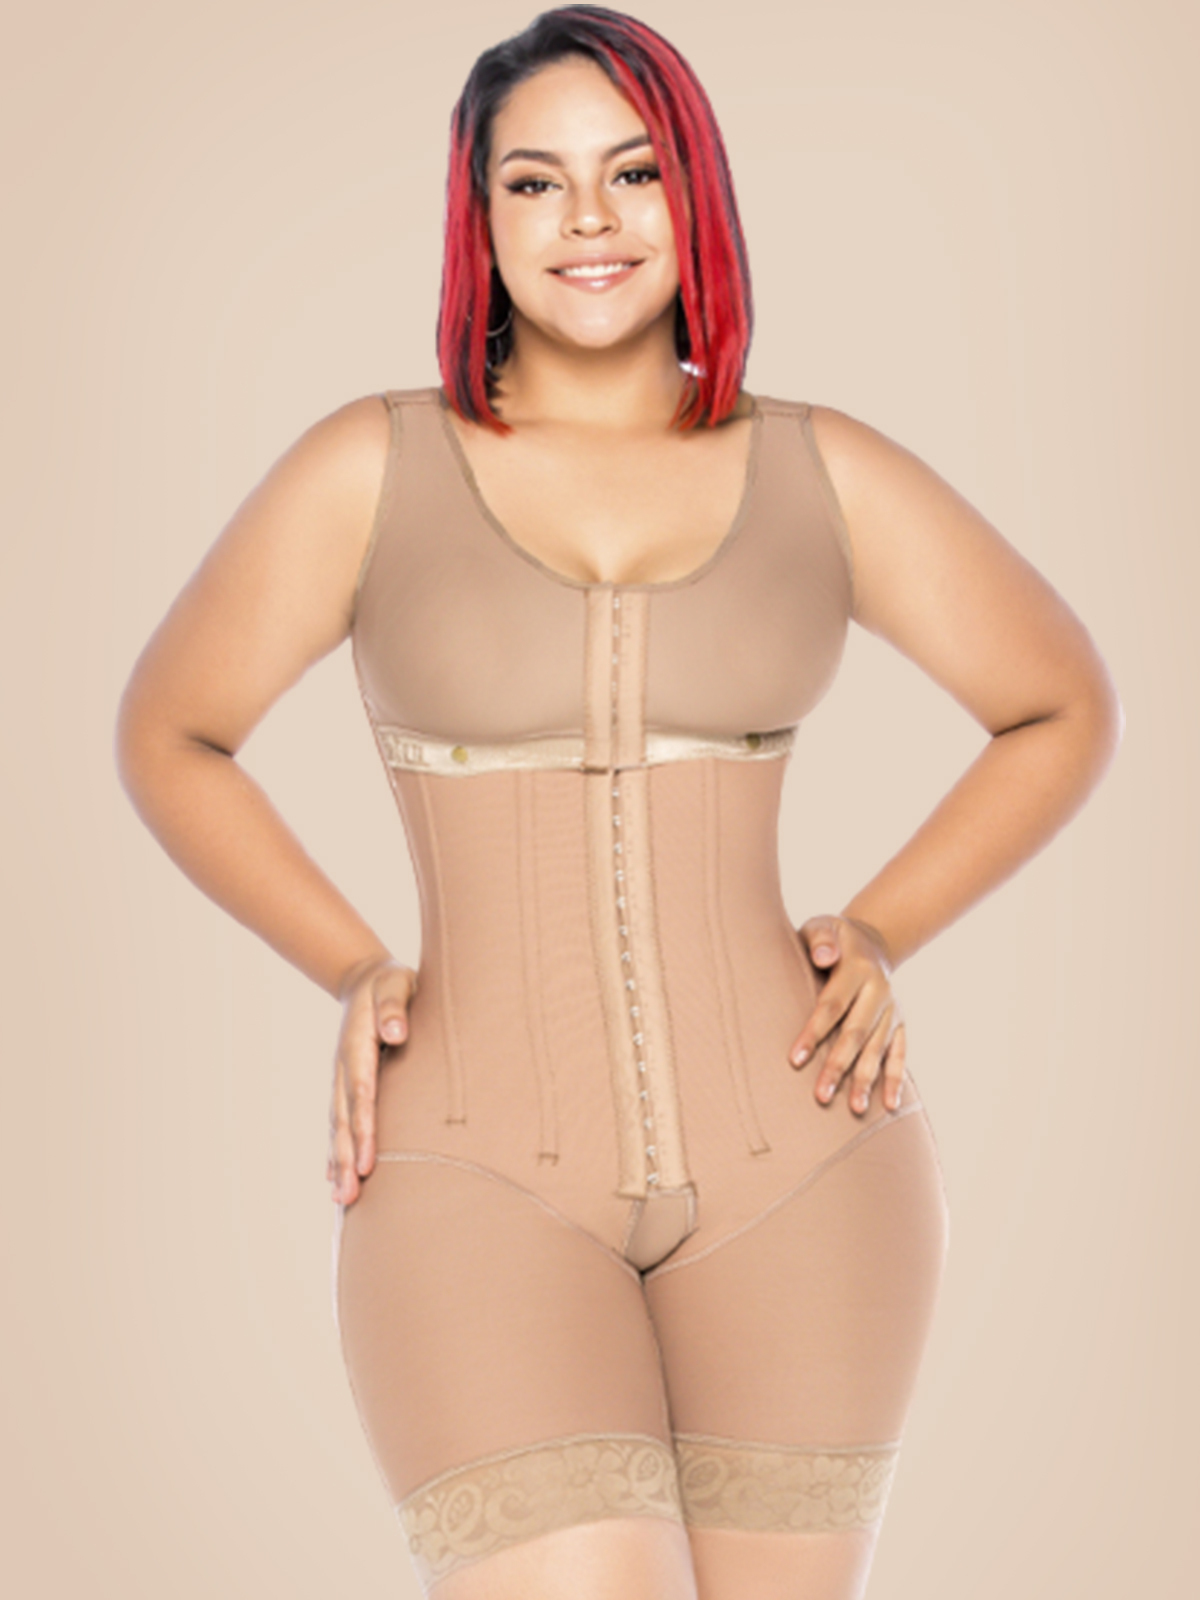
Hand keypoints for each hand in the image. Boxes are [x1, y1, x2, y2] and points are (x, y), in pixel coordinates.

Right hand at [326, 953, 417, 1205]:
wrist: (366, 978)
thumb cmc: (391, 981)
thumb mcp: (397, 982)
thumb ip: (395, 1006)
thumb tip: (395, 1032)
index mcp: (357, 1043)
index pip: (362, 1091)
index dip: (364, 1127)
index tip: (366, 1160)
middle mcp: (344, 1065)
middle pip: (344, 1117)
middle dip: (346, 1157)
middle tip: (350, 1195)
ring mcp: (341, 1076)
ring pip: (337, 1125)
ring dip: (338, 1161)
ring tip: (342, 1198)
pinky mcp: (345, 1083)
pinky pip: (337, 1121)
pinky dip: (334, 1149)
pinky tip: (333, 1177)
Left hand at [789, 915, 906, 1113]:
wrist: (870, 940)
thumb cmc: (831, 939)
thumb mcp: (822, 927)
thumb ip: (820, 939)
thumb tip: (824, 957)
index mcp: (857, 968)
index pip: (832, 1006)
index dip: (814, 1032)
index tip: (796, 1060)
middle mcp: (879, 990)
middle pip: (856, 1033)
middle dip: (838, 1066)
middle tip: (821, 1095)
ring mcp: (892, 1008)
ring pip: (877, 1048)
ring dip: (866, 1079)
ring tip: (854, 1109)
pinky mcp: (901, 1022)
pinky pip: (900, 1053)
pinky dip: (895, 1079)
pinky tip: (888, 1105)